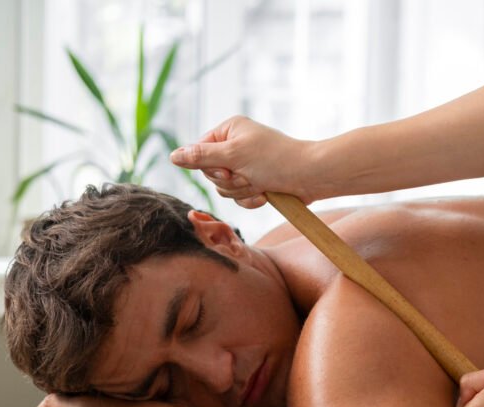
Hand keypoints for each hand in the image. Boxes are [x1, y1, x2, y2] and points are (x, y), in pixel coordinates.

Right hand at [169, 115, 321, 207]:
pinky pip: (240, 197)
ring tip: (261, 184)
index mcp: (229, 130)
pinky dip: (251, 199)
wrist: (310, 176)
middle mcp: (236, 145)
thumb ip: (201, 157)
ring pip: (225, 188)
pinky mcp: (257, 182)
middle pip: (211, 173)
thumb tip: (173, 157)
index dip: (210, 167)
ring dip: (242, 191)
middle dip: (230, 181)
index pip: (199, 151)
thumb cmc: (275, 160)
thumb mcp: (234, 155)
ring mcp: (247, 165)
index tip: (227, 169)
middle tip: (248, 176)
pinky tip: (266, 195)